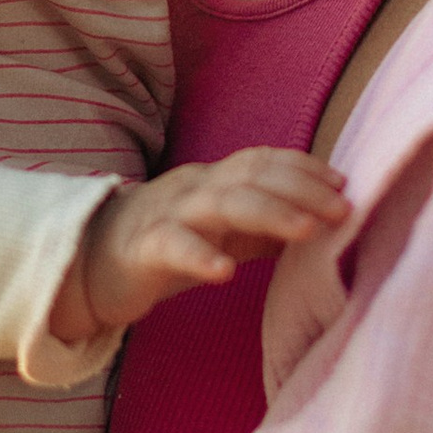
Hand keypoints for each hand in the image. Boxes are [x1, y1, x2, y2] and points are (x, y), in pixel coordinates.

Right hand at [52, 147, 349, 343]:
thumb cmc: (166, 247)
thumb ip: (266, 227)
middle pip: (249, 175)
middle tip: (341, 211)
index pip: (261, 161)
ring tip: (306, 231)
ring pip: (220, 202)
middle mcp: (193, 188)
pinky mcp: (141, 250)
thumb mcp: (221, 232)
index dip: (303, 168)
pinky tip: (224, 272)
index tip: (344, 184)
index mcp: (213, 182)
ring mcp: (166, 214)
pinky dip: (199, 255)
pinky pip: (171, 246)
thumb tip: (326, 228)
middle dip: (300, 189)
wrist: (88, 265)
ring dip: (268, 213)